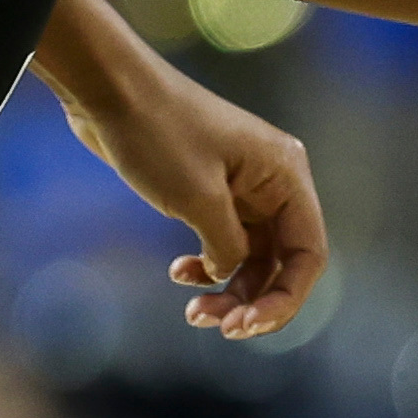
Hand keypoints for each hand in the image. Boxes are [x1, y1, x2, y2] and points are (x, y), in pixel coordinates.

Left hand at [52, 56, 325, 339]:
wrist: (110, 91)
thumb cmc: (157, 134)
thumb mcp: (198, 199)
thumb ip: (228, 247)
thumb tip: (232, 274)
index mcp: (286, 175)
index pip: (308, 253)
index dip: (286, 298)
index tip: (248, 326)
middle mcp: (274, 183)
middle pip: (281, 262)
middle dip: (253, 299)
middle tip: (217, 327)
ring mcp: (244, 188)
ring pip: (251, 258)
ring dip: (227, 289)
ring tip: (194, 313)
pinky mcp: (213, 192)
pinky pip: (225, 243)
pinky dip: (207, 265)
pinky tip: (179, 273)